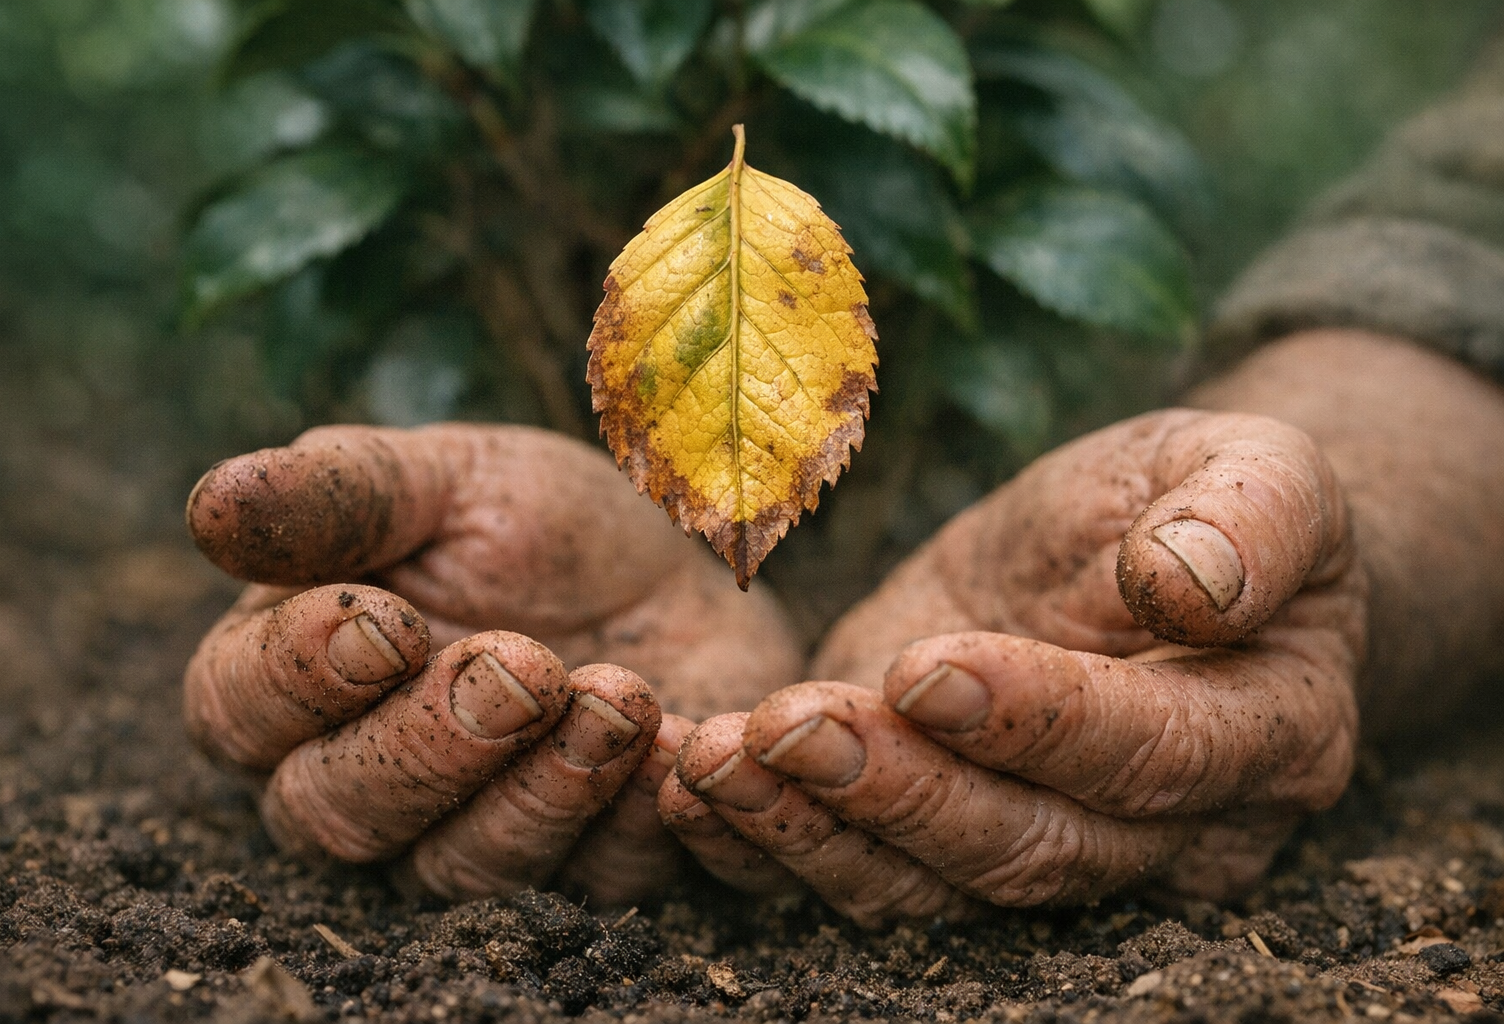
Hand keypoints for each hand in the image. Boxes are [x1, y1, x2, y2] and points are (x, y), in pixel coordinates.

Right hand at [184, 423, 801, 904]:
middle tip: (519, 665)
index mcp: (302, 671)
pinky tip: (673, 746)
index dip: (297, 677)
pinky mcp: (588, 861)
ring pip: (458, 866)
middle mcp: (365, 774)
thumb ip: (342, 498)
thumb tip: (211, 509)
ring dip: (539, 788)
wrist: (689, 569)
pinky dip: (636, 818)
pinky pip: (594, 880)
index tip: (383, 622)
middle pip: (334, 813)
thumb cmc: (544, 527)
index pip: (235, 707)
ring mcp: (473, 832)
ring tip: (616, 693)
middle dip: (427, 743)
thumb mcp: (453, 481)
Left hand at [661, 408, 1365, 923]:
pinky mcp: (937, 826)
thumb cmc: (1207, 501)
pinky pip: (858, 867)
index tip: (929, 668)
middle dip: (899, 794)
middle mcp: (1161, 829)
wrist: (1141, 551)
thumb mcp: (1254, 466)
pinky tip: (689, 784)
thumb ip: (1250, 517)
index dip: (1039, 722)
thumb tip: (1195, 587)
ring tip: (713, 759)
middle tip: (787, 729)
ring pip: (928, 886)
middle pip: (1028, 848)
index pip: (1151, 753)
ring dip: (812, 829)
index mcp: (1266, 736)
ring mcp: (1043, 841)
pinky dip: (766, 844)